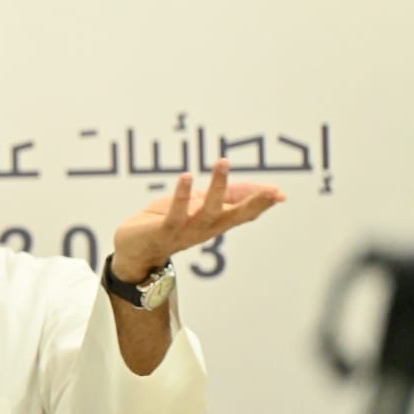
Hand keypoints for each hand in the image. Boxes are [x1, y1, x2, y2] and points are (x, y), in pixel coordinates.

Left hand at [111, 158, 284, 279]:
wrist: (133, 250)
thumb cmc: (167, 223)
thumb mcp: (198, 207)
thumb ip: (223, 197)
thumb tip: (256, 187)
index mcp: (214, 223)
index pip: (242, 212)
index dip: (260, 203)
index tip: (280, 193)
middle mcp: (204, 230)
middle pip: (234, 217)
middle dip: (254, 203)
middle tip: (272, 191)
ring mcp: (184, 232)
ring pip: (206, 212)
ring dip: (217, 187)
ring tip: (223, 162)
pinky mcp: (163, 232)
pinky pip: (175, 215)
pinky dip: (182, 197)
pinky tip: (187, 177)